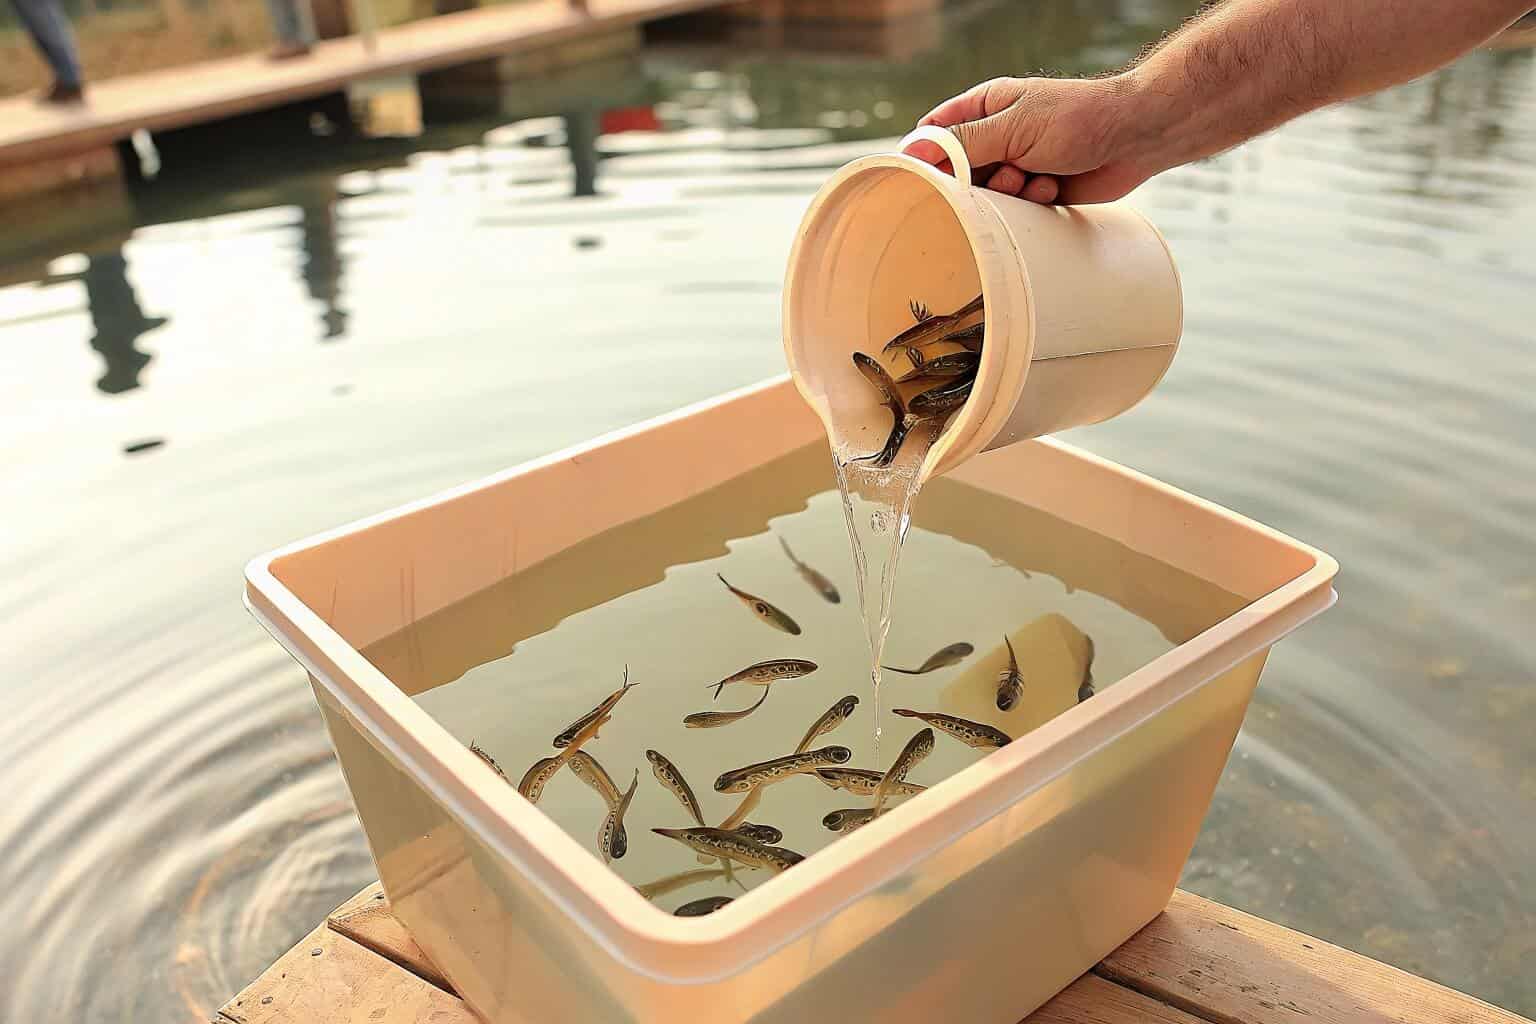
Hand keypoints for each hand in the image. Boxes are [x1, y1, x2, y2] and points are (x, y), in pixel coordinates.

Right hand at [908, 75, 1155, 204]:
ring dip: (1007, 193)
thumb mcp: (1013, 127)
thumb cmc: (1078, 118)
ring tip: (1033, 178)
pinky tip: (1052, 186)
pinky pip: (1015, 207)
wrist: (1135, 138)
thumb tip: (916, 149)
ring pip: (986, 194)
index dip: (926, 156)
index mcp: (984, 108)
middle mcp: (996, 136)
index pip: (935, 132)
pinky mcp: (1035, 189)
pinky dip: (1031, 201)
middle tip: (1001, 176)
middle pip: (958, 171)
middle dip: (975, 182)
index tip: (928, 178)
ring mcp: (1016, 163)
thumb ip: (964, 142)